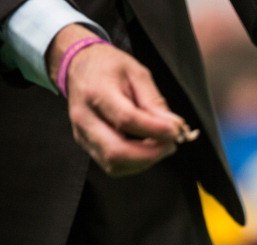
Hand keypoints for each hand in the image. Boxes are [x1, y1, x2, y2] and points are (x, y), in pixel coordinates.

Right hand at [47, 24, 189, 175]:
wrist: (81, 67)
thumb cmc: (110, 68)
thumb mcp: (138, 73)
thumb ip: (155, 102)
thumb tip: (174, 127)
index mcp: (97, 92)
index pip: (126, 119)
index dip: (155, 130)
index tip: (176, 131)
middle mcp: (85, 118)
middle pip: (116, 152)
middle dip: (151, 155)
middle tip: (171, 144)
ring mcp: (83, 135)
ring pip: (115, 165)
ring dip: (145, 161)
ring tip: (161, 146)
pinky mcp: (87, 146)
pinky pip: (113, 166)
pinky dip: (135, 163)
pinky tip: (147, 149)